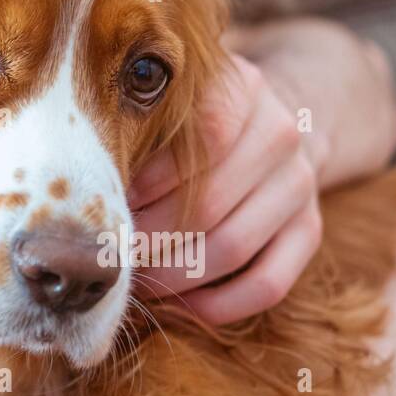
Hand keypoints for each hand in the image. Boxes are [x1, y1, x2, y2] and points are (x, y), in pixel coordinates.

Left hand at [127, 53, 321, 324]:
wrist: (269, 125)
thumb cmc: (193, 116)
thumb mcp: (173, 98)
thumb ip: (141, 123)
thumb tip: (85, 180)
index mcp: (244, 91)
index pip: (202, 138)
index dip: (150, 178)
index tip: (108, 198)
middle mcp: (281, 134)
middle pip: (210, 203)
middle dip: (149, 237)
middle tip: (108, 253)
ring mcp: (300, 184)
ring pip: (234, 247)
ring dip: (174, 274)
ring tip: (134, 278)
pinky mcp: (311, 229)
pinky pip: (269, 284)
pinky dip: (219, 304)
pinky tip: (181, 303)